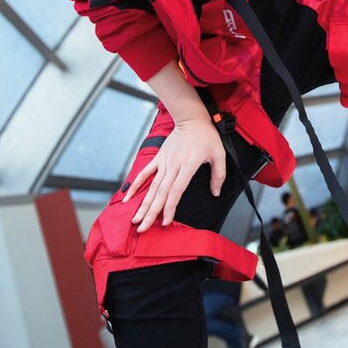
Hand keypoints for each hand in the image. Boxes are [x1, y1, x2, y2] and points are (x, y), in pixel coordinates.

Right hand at [122, 111, 225, 232]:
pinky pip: (145, 173)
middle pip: (160, 193)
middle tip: (142, 228)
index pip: (176, 191)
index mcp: (188, 166)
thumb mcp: (219, 154)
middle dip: (150, 212)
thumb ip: (218, 175)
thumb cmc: (206, 136)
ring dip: (142, 204)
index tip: (164, 222)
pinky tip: (128, 198)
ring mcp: (164, 162)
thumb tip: (215, 193)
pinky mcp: (159, 158)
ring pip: (151, 186)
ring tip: (135, 219)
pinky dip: (136, 185)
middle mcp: (173, 166)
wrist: (191, 118)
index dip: (169, 207)